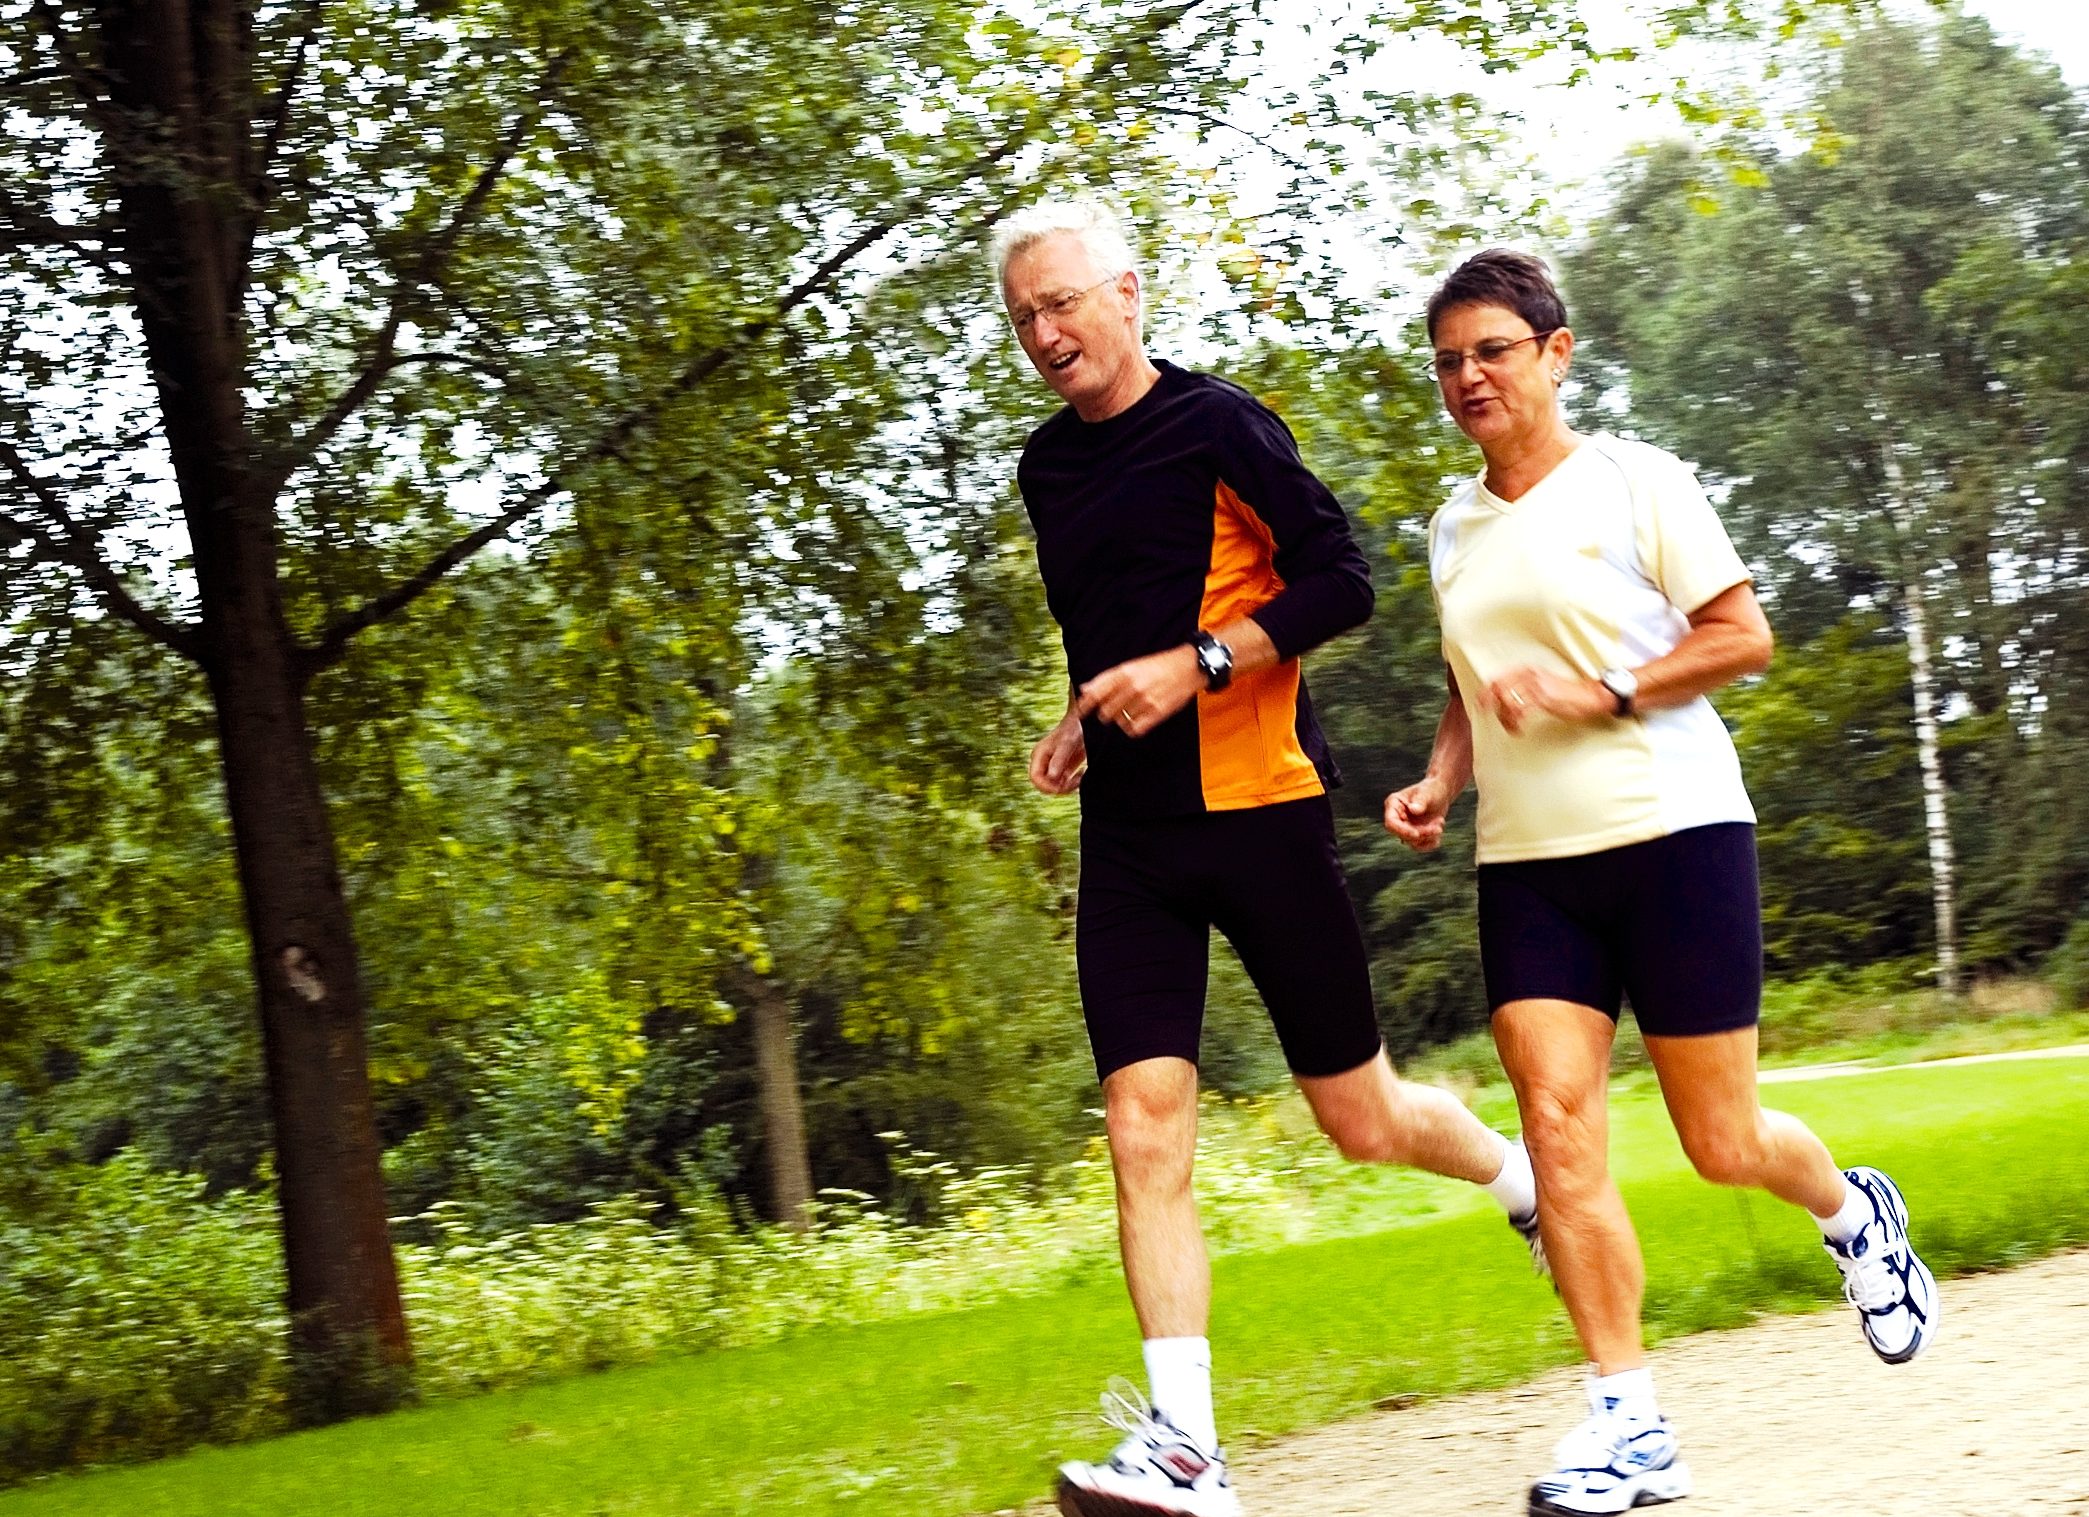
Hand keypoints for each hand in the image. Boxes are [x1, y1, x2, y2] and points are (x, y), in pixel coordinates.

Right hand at [1028, 710, 1086, 794]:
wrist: (1084, 722)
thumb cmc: (1074, 729)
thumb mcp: (1067, 743)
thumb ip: (1059, 759)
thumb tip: (1052, 777)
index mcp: (1039, 754)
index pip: (1035, 777)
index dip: (1046, 786)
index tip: (1062, 787)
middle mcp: (1042, 761)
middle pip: (1043, 785)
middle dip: (1058, 787)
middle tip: (1076, 781)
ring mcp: (1051, 766)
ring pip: (1053, 786)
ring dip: (1067, 787)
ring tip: (1081, 776)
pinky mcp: (1061, 768)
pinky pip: (1061, 783)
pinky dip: (1071, 784)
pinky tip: (1081, 774)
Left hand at [1075, 645, 1205, 738]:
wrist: (1188, 667)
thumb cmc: (1159, 666)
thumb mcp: (1131, 666)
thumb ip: (1107, 678)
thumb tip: (1084, 689)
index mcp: (1124, 672)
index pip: (1096, 692)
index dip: (1085, 705)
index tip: (1080, 713)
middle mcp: (1132, 686)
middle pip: (1106, 711)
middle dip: (1105, 714)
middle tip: (1109, 712)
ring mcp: (1145, 700)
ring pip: (1120, 720)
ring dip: (1121, 719)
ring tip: (1130, 711)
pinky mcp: (1157, 713)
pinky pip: (1135, 729)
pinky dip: (1132, 728)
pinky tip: (1137, 720)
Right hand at [1384, 776, 1451, 851]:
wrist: (1440, 794)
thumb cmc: (1432, 789)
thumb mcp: (1427, 793)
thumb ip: (1420, 801)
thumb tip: (1413, 810)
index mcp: (1393, 804)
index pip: (1391, 823)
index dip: (1402, 831)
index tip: (1417, 834)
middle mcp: (1396, 818)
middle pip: (1403, 835)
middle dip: (1422, 834)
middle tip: (1439, 827)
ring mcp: (1404, 827)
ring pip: (1413, 842)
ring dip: (1429, 837)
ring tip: (1441, 821)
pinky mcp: (1414, 834)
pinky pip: (1420, 846)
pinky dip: (1431, 842)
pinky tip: (1439, 828)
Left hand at [1485, 666, 1608, 734]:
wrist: (1589, 696)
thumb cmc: (1567, 695)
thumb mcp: (1542, 687)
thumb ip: (1525, 690)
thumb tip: (1506, 700)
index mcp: (1527, 670)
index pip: (1498, 678)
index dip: (1485, 692)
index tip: (1480, 705)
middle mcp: (1529, 674)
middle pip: (1498, 688)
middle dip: (1492, 706)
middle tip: (1493, 719)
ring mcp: (1536, 685)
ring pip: (1508, 700)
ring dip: (1505, 718)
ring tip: (1512, 727)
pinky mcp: (1543, 697)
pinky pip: (1519, 709)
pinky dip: (1515, 723)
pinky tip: (1519, 730)